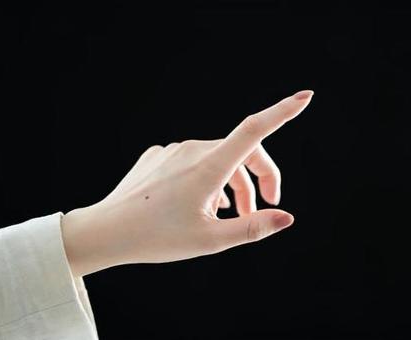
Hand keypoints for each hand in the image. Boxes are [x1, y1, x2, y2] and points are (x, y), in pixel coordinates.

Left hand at [61, 90, 313, 275]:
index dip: (282, 112)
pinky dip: (206, 181)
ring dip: (231, 185)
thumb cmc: (156, 237)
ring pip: (217, 160)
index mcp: (209, 166)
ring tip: (226, 216)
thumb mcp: (210, 240)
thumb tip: (285, 217)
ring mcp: (173, 150)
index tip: (304, 98)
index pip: (254, 131)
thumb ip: (252, 227)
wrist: (106, 231)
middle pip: (241, 153)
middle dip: (259, 179)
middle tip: (262, 209)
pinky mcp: (158, 156)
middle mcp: (192, 150)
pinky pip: (192, 162)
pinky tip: (196, 205)